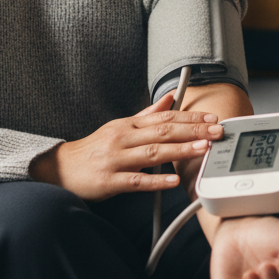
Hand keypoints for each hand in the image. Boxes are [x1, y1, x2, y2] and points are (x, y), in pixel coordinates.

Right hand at [30, 91, 222, 200]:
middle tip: (216, 131)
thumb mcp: (120, 127)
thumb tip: (170, 98)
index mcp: (128, 125)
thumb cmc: (95, 149)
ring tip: (202, 149)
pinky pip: (135, 181)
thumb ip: (147, 114)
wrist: (61, 169)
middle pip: (162, 131)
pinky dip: (155, 180)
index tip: (211, 118)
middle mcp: (123, 138)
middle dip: (193, 131)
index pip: (164, 117)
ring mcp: (116, 159)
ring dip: (179, 150)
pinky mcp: (109, 181)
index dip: (189, 117)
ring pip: (152, 153)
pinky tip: (172, 180)